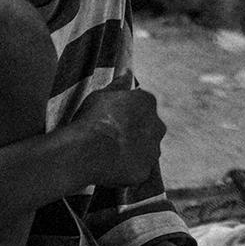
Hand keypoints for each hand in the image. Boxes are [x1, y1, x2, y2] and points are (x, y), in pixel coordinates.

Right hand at [72, 71, 164, 187]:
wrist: (87, 150)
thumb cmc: (92, 118)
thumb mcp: (101, 94)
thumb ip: (118, 86)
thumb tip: (127, 74)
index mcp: (148, 102)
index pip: (143, 106)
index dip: (127, 113)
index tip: (113, 119)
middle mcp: (157, 126)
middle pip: (149, 128)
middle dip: (136, 132)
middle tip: (114, 137)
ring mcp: (152, 151)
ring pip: (146, 150)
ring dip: (134, 151)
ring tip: (111, 154)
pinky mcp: (145, 172)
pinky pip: (137, 170)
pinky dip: (127, 169)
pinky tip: (111, 168)